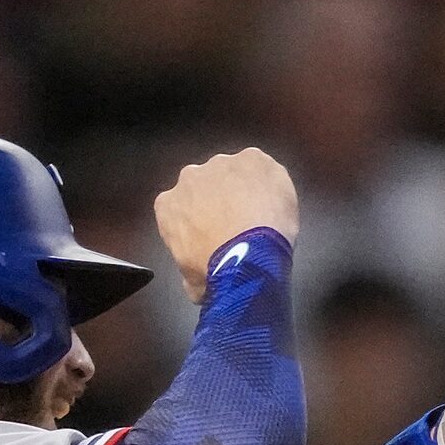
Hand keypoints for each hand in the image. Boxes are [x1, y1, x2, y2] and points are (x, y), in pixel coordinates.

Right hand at [154, 149, 298, 302]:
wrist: (248, 257)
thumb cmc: (215, 274)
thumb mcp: (193, 285)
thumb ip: (191, 276)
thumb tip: (199, 285)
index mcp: (168, 206)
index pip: (179, 210)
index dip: (197, 224)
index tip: (212, 239)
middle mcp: (189, 177)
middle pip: (206, 187)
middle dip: (220, 203)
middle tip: (239, 229)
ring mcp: (222, 163)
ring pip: (234, 174)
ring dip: (244, 190)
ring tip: (261, 218)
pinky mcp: (253, 158)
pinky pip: (262, 169)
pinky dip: (269, 184)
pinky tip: (276, 205)